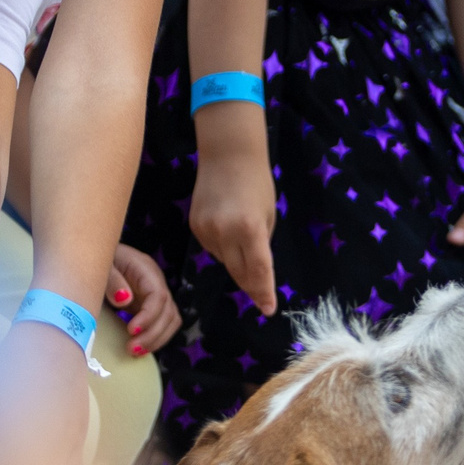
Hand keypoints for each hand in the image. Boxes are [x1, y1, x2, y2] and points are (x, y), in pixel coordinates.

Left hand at [107, 243, 181, 355]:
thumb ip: (112, 280)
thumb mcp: (104, 266)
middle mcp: (157, 283)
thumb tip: (125, 300)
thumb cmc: (101, 259)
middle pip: (169, 312)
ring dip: (157, 340)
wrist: (101, 255)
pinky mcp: (151, 307)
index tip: (131, 330)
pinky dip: (155, 338)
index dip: (149, 316)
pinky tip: (139, 348)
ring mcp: (157, 296)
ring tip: (136, 352)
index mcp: (146, 271)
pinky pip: (163, 324)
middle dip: (153, 334)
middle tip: (131, 349)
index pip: (159, 296)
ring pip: (171, 321)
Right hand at [188, 125, 279, 317]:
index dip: (263, 292)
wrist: (228, 155)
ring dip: (236, 263)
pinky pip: (212, 248)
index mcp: (250, 228)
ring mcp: (206, 230)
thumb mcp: (268, 215)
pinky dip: (223, 248)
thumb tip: (255, 269)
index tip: (268, 309)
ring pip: (224, 261)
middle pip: (239, 272)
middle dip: (251, 286)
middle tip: (262, 299)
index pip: (258, 270)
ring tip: (244, 246)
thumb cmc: (257, 183)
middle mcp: (225, 232)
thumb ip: (261, 244)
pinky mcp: (195, 226)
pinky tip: (228, 233)